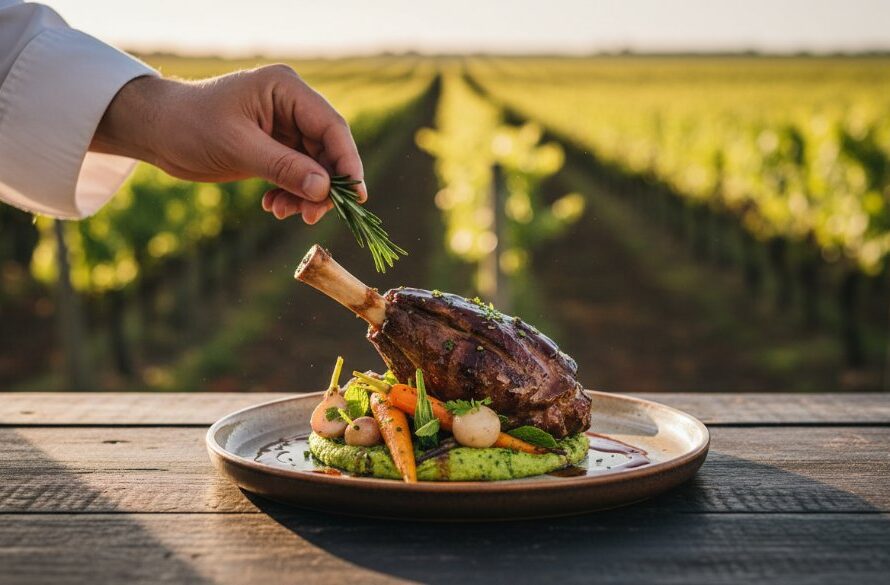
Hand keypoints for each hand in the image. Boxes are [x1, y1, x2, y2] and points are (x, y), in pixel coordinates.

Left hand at [90, 65, 365, 224]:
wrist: (157, 131)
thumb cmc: (191, 126)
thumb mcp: (238, 147)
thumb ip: (284, 167)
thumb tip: (324, 190)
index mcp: (286, 89)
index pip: (331, 126)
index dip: (347, 162)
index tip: (356, 196)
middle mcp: (291, 105)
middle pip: (327, 149)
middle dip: (323, 185)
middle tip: (311, 216)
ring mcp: (285, 126)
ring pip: (315, 166)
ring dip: (306, 194)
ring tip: (287, 213)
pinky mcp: (275, 146)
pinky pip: (298, 173)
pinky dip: (291, 193)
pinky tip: (274, 206)